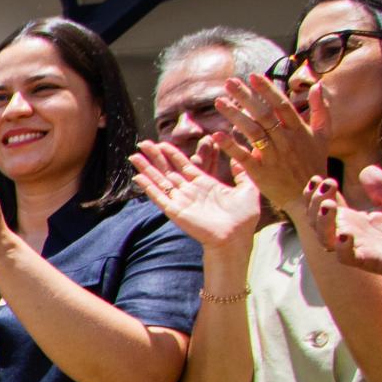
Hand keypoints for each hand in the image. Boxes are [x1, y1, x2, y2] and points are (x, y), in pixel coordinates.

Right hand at [132, 139, 262, 255]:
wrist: (236, 238)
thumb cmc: (244, 218)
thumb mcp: (248, 189)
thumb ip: (242, 173)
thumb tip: (240, 158)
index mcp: (205, 185)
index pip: (184, 166)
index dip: (173, 154)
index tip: (162, 143)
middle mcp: (190, 192)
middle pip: (167, 171)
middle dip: (155, 157)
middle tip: (143, 143)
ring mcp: (181, 201)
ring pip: (159, 181)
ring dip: (146, 169)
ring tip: (134, 156)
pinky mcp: (176, 211)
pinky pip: (159, 197)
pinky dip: (148, 187)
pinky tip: (138, 177)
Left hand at [212, 71, 328, 212]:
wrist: (309, 197)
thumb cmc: (313, 163)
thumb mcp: (323, 136)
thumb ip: (321, 110)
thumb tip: (317, 85)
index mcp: (299, 130)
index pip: (281, 105)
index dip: (267, 89)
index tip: (253, 75)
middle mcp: (286, 141)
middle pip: (263, 114)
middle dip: (246, 97)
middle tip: (229, 82)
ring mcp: (273, 156)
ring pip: (252, 131)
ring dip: (234, 115)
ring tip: (219, 102)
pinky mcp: (260, 172)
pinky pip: (243, 156)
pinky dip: (230, 145)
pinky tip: (215, 134)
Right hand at [311, 168, 381, 280]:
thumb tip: (367, 169)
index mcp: (349, 220)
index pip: (320, 207)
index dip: (314, 193)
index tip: (320, 178)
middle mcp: (345, 233)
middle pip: (316, 220)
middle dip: (315, 202)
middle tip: (328, 183)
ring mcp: (354, 247)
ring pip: (325, 238)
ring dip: (323, 221)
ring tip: (329, 205)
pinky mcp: (367, 261)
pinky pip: (347, 257)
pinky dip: (343, 247)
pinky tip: (346, 235)